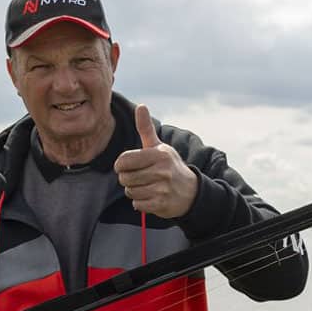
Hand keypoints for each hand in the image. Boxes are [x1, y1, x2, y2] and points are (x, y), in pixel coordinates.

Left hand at [113, 104, 197, 218]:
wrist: (191, 191)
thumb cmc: (169, 166)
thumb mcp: (159, 147)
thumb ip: (146, 128)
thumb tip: (141, 106)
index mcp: (159, 155)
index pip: (124, 161)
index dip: (121, 165)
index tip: (127, 165)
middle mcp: (162, 171)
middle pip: (124, 178)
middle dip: (127, 179)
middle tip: (138, 177)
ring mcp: (163, 189)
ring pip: (130, 192)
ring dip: (134, 191)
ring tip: (146, 186)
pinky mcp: (162, 204)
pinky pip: (137, 205)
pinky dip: (140, 203)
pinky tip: (151, 196)